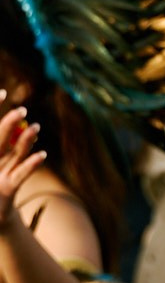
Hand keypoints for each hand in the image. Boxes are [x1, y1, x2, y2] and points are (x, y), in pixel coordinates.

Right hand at [0, 110, 44, 229]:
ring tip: (37, 127)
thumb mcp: (5, 162)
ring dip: (25, 141)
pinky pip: (20, 176)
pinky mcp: (7, 190)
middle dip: (8, 123)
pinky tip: (43, 155)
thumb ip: (13, 145)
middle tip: (22, 109)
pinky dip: (31, 165)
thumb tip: (26, 126)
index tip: (2, 92)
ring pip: (12, 154)